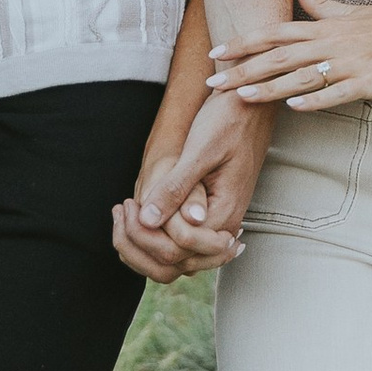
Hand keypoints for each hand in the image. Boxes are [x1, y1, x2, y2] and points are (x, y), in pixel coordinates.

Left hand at [112, 86, 274, 280]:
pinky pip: (180, 245)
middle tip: (122, 208)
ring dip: (145, 245)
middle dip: (141, 243)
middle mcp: (224, 226)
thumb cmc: (228, 121)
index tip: (129, 203)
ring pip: (176, 260)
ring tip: (125, 213)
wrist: (249, 107)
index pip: (179, 248)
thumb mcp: (200, 150)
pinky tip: (138, 217)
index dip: (148, 234)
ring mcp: (217, 224)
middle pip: (176, 262)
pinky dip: (154, 238)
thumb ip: (176, 187)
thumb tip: (150, 220)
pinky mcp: (209, 217)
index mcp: (225, 213)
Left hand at [207, 0, 371, 111]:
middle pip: (279, 56)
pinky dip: (315, 99)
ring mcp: (350, 64)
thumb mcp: (352, 10)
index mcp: (326, 26)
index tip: (216, 51)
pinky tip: (293, 107)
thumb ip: (318, 2)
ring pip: (301, 76)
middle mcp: (332, 43)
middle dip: (243, 70)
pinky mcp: (368, 83)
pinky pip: (337, 93)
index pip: (275, 32)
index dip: (243, 41)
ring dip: (268, 88)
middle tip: (213, 81)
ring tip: (240, 97)